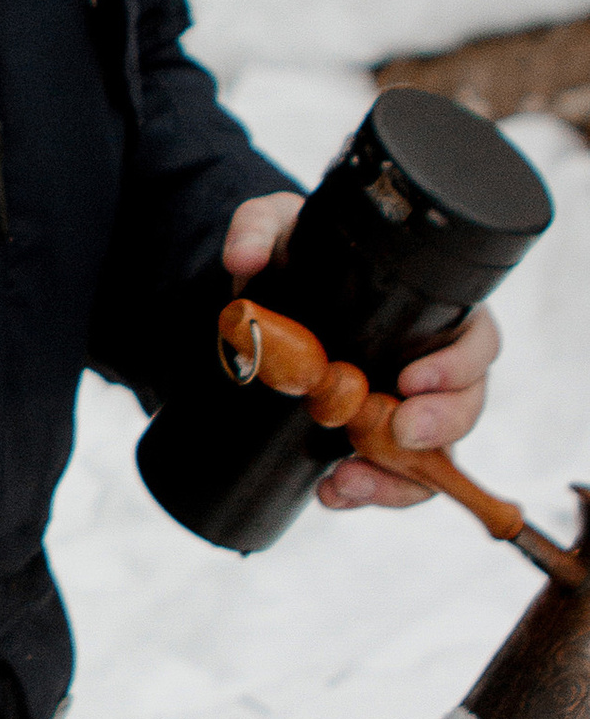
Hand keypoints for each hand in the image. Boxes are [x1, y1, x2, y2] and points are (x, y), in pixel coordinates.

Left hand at [222, 190, 501, 509]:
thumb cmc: (293, 252)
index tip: (412, 379)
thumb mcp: (275, 228)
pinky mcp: (372, 437)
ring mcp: (404, 406)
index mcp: (429, 312)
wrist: (261, 293)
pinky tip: (331, 491)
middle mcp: (430, 363)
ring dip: (399, 477)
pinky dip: (367, 490)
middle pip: (466, 404)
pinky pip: (391, 477)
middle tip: (401, 433)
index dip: (457, 366)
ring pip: (433, 455)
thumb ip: (257, 229)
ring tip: (349, 480)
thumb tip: (242, 258)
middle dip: (440, 426)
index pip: (476, 341)